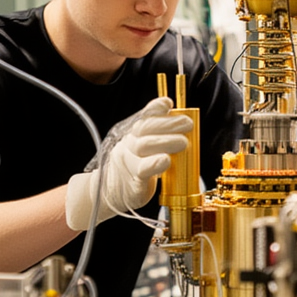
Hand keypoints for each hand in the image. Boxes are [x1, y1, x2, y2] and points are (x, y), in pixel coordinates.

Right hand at [66, 98, 192, 230]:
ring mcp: (128, 162)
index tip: (168, 103)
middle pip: (144, 128)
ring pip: (143, 146)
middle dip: (168, 124)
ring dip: (165, 141)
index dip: (155, 108)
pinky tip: (165, 160)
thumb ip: (156, 133)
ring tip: (183, 142)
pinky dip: (154, 163)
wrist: (109, 193)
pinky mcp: (133, 182)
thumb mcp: (142, 147)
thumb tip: (174, 112)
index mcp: (132, 135)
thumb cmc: (133, 167)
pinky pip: (142, 170)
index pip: (143, 117)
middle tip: (188, 124)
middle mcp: (128, 145)